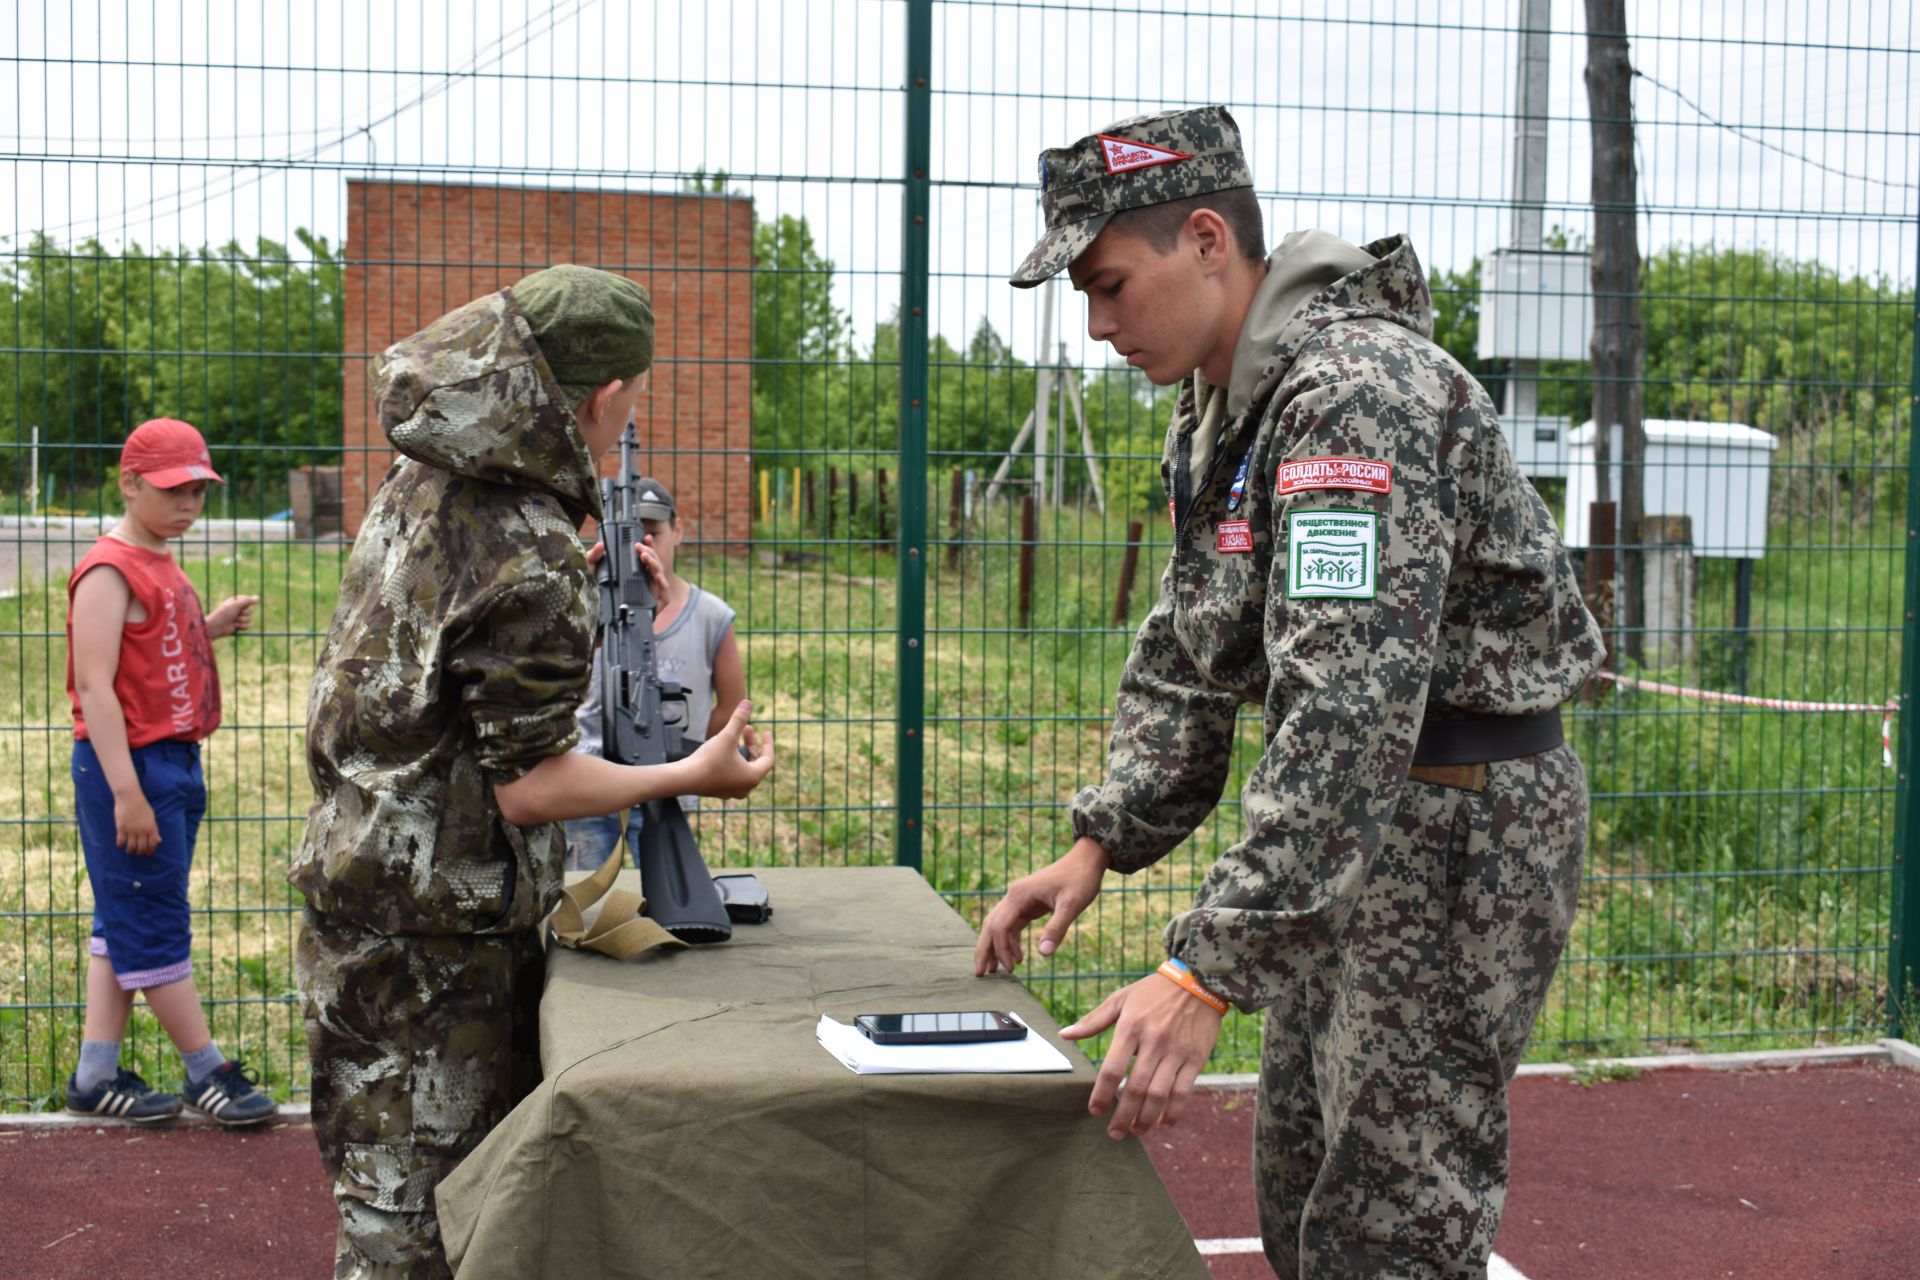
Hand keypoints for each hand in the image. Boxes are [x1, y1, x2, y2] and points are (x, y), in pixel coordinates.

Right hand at [114, 788, 160, 854]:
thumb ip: (154, 829)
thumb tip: (158, 840)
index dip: (151, 850)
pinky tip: (121, 844)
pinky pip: (121, 841)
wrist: (130, 797)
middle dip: (140, 852)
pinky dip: (120, 845)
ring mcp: (131, 830)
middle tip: (138, 852)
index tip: (148, 853)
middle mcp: (142, 830)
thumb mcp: (151, 817)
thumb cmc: (142, 806)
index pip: (153, 843)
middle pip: (141, 847)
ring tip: (129, 850)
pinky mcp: (121, 828)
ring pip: (131, 846)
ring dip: (130, 850)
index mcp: (151, 827)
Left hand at [206, 594, 260, 637]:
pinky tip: (234, 626)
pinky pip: (248, 625)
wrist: (217, 626)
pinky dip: (241, 626)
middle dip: (244, 614)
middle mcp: (238, 608)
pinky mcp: (240, 625)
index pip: (248, 600)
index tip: (238, 606)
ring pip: (250, 618)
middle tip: (235, 614)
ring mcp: (239, 617)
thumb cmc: (224, 613)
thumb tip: (258, 597)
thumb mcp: (236, 605)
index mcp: (236, 601)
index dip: (245, 604)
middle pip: (250, 610)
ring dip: (242, 620)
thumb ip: (247, 601)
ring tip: (233, 620)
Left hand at [583, 538, 669, 603]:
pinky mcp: (655, 606)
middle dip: (649, 552)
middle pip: (654, 563)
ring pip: (660, 575)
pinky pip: (665, 594)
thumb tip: (600, 545)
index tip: (645, 537)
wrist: (597, 617)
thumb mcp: (592, 574)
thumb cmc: (597, 595)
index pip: (646, 556)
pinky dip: (663, 584)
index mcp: (635, 572)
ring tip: (645, 557)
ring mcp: (651, 593)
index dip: (649, 546)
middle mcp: (645, 581)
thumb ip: (593, 558)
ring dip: (655, 563)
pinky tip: (658, 577)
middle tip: (638, 547)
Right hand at [685, 701, 772, 798]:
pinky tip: (724, 750)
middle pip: (756, 763)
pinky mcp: (720, 791)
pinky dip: (733, 761)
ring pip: (744, 769)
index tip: (766, 731)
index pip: (768, 759)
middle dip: (752, 744)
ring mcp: (732, 792)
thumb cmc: (709, 759)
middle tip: (746, 728)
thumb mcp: (727, 736)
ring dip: (742, 752)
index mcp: (753, 777)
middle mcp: (745, 788)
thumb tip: (748, 701)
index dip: (768, 743)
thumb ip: (739, 719)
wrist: (684, 779)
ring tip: (734, 737)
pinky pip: (733, 775)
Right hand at [972, 836, 1108, 974]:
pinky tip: (1017, 957)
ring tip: (995, 971)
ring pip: (999, 926)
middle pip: (991, 925)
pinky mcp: (1028, 904)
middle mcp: (1014, 896)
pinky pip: (1012, 925)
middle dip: (985, 950)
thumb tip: (1044, 954)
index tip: (1011, 969)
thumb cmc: (1080, 879)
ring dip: (995, 947)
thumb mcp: (1072, 905)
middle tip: (981, 974)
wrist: (1087, 859)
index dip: (1001, 949)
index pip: (1000, 926)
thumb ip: (1057, 928)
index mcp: (1019, 895)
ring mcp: (1019, 900)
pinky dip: (1011, 941)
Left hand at [1061, 971, 1223, 1139]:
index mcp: (1131, 1027)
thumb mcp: (1121, 999)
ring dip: (1146, 1119)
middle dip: (1123, 1116)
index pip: (1112, 1069)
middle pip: (1136, 1089)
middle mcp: (1154, 1042)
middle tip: (1114, 1133)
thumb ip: (1093, 1020)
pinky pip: (1184, 1091)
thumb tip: (1064, 1034)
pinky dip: (1174, 1111)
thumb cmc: (1153, 991)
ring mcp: (1177, 1052)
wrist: (1198, 980)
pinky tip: (1164, 1122)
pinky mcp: (1196, 1058)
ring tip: (1136, 1131)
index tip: (1094, 1111)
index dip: (1102, 1095)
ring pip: (1160, 1095)